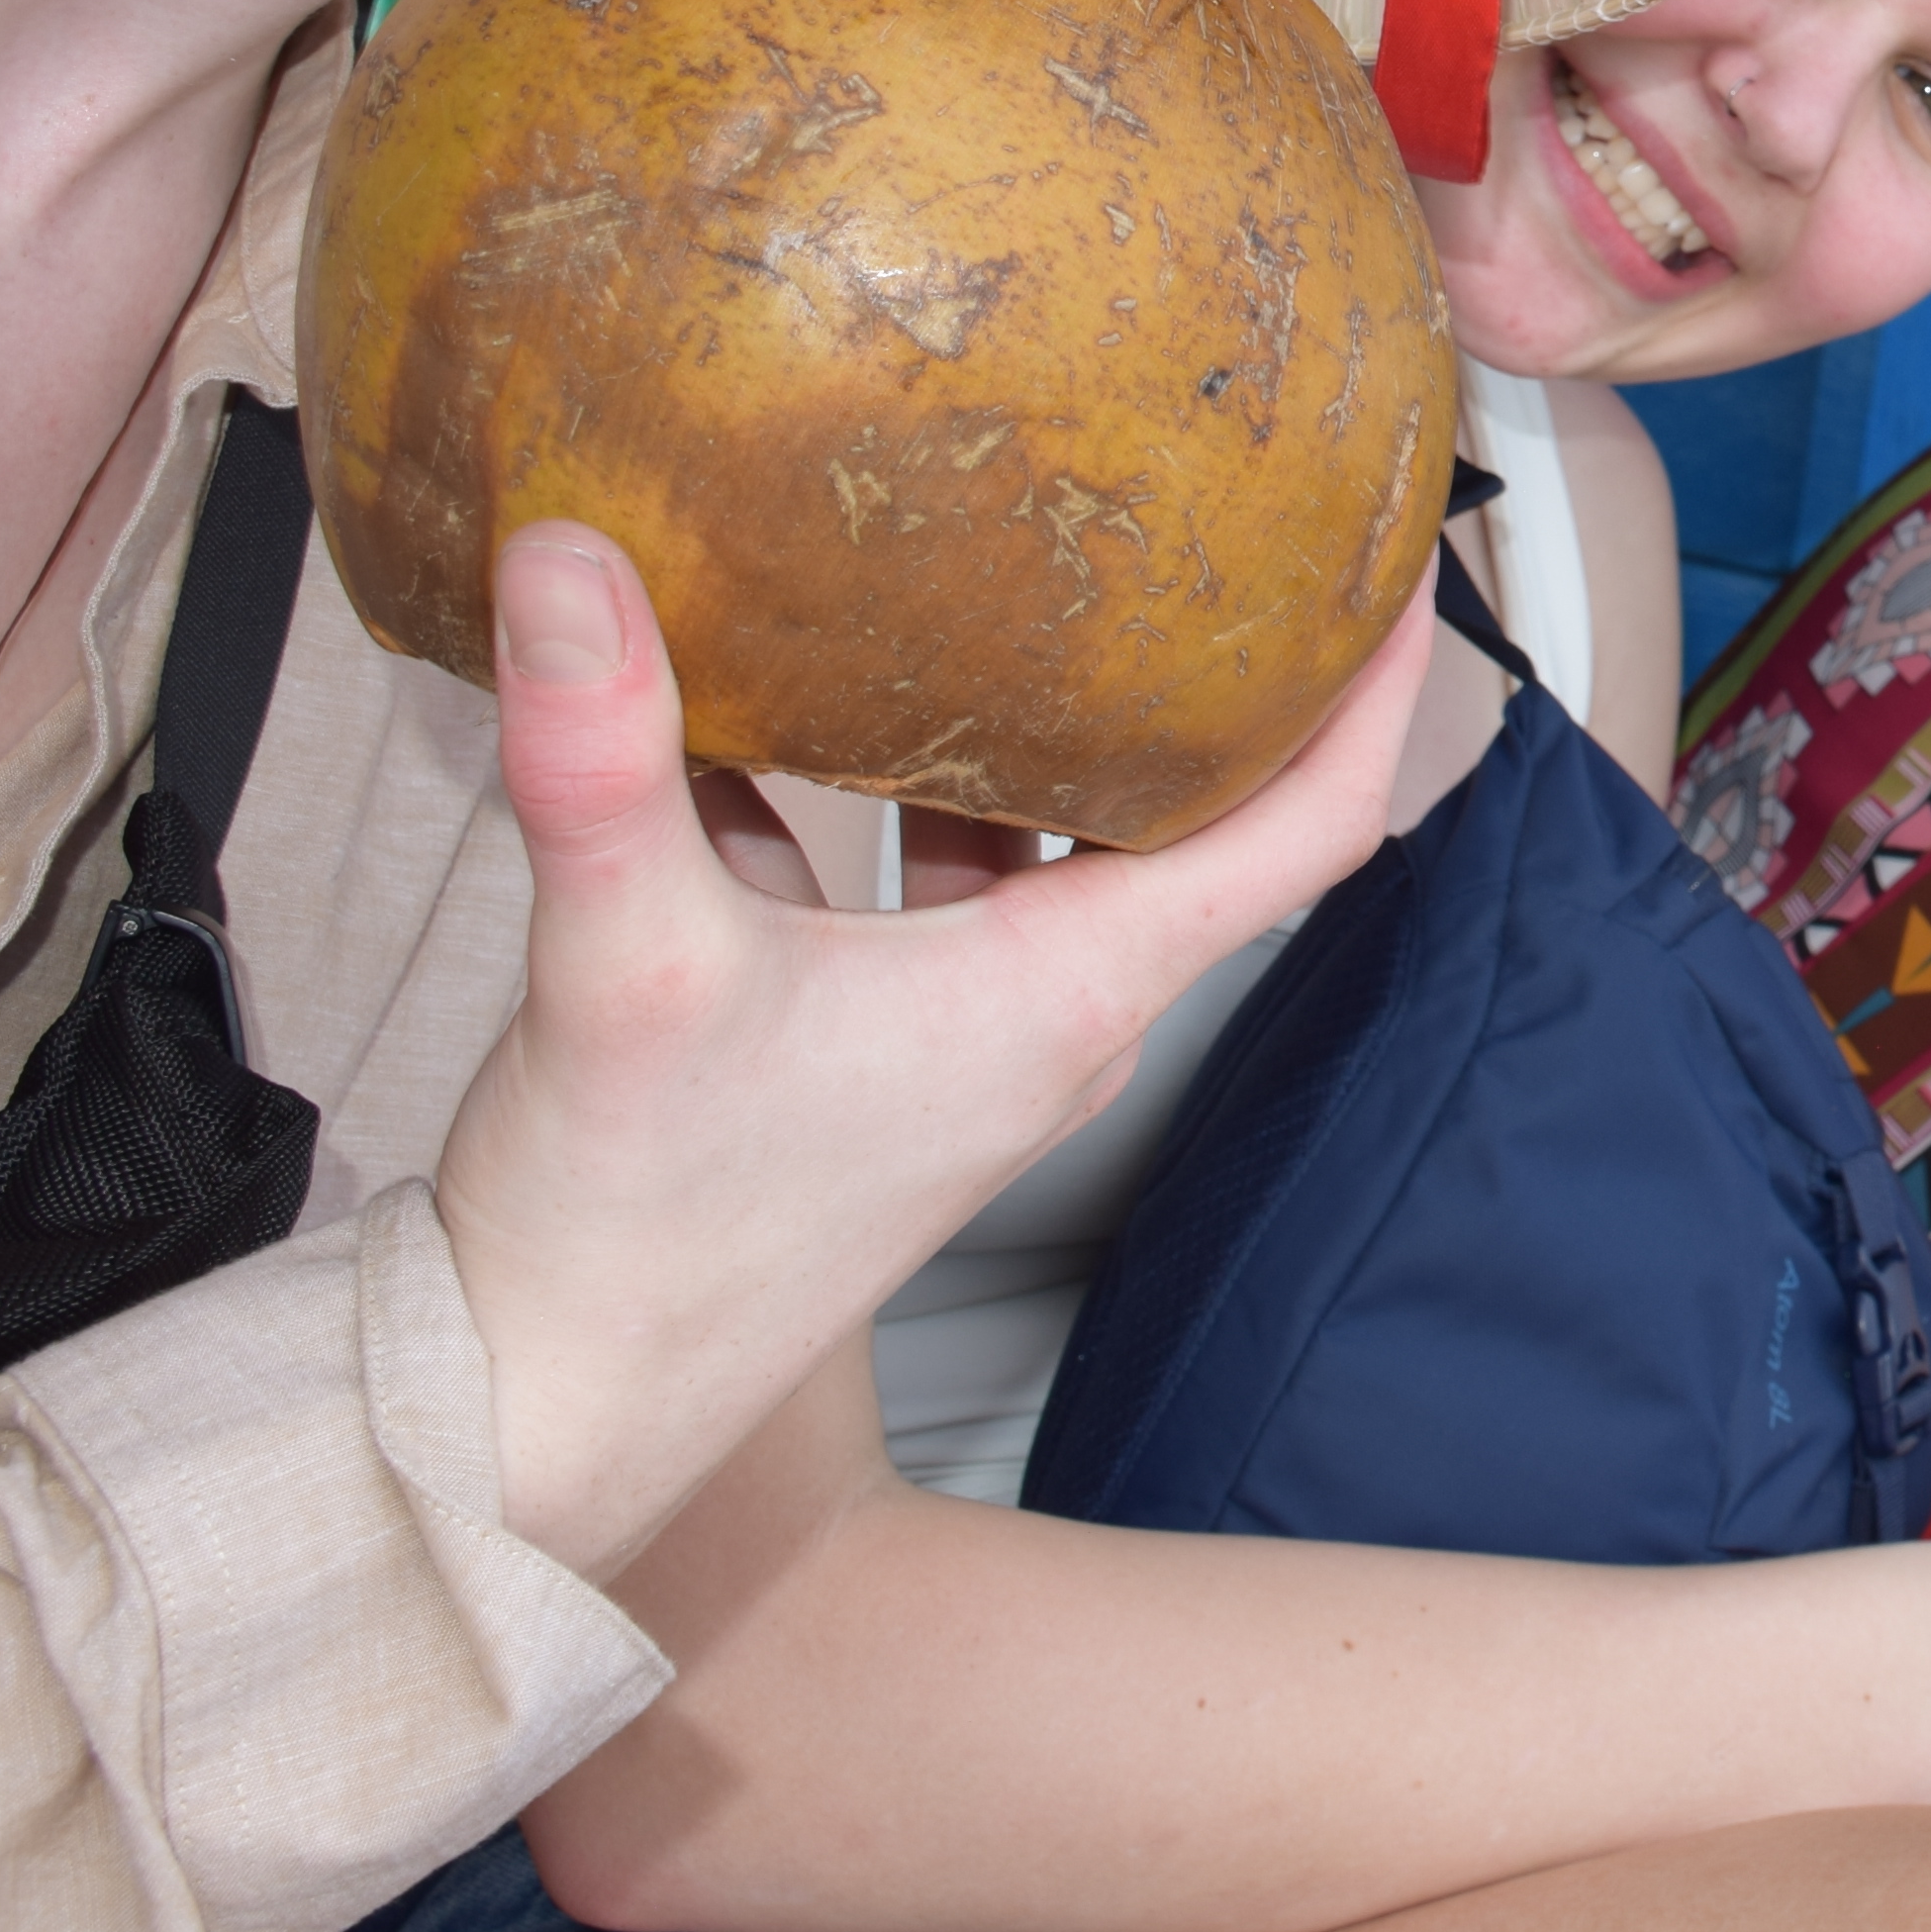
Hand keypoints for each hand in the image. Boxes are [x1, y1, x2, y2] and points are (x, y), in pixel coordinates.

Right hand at [433, 521, 1420, 1576]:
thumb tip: (567, 554)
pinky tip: (791, 684)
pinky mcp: (859, 1040)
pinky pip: (910, 878)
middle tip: (1214, 513)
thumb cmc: (629, 1240)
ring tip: (1032, 560)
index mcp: (1072, 991)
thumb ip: (600, 754)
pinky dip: (882, 780)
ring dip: (1040, 714)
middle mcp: (1049, 1010)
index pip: (1307, 827)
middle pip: (1199, 812)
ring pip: (1042, 833)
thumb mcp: (626, 964)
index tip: (1395, 555)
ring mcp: (959, 1031)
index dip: (1376, 688)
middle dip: (1218, 667)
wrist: (535, 1419)